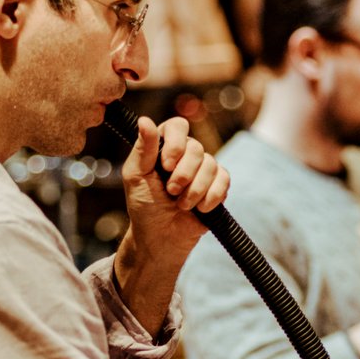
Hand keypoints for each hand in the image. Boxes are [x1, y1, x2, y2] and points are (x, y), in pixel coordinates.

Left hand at [112, 115, 229, 335]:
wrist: (162, 238)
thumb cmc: (144, 207)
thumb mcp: (136, 177)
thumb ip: (143, 149)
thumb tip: (144, 120)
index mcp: (163, 147)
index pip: (177, 126)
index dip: (176, 144)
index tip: (166, 165)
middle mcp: (185, 154)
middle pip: (197, 148)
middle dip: (184, 174)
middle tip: (171, 192)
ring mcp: (202, 169)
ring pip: (211, 165)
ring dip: (195, 190)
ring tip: (182, 205)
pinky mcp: (217, 185)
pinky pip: (224, 180)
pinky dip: (211, 197)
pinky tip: (200, 209)